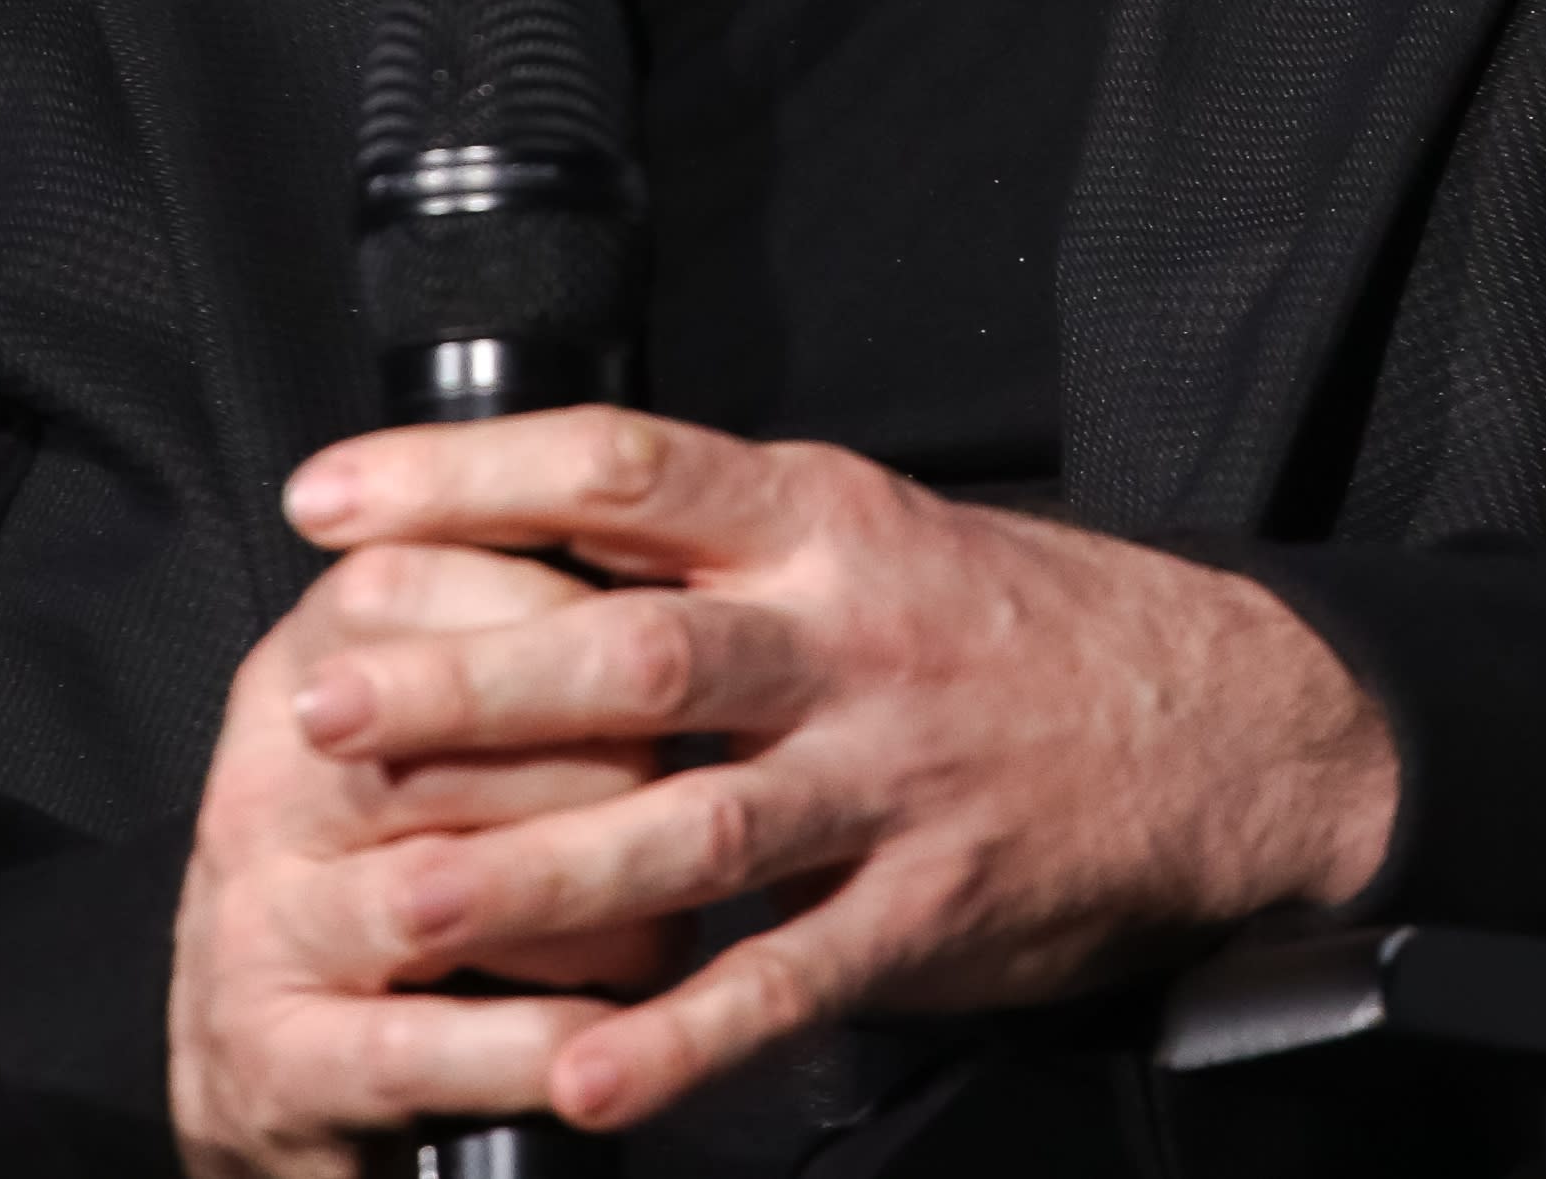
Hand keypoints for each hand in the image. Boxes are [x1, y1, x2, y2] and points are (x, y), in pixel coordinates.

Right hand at [165, 537, 671, 1178]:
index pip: (414, 583)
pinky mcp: (280, 1060)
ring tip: (671, 923)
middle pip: (445, 738)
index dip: (565, 612)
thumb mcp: (436, 711)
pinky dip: (537, 1039)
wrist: (278, 1050)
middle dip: (603, 766)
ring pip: (443, 892)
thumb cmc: (409, 844)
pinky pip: (427, 1044)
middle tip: (695, 790)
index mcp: (306, 660)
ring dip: (586, 913)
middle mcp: (261, 781)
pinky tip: (604, 1038)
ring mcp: (258, 924)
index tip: (670, 634)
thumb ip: (518, 616)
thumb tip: (669, 537)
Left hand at [258, 408, 1398, 1139]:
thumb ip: (710, 543)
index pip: (620, 467)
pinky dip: (685, 1037)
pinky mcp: (929, 907)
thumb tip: (507, 535)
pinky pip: (790, 981)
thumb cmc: (1006, 623)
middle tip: (323, 703)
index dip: (465, 476)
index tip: (330, 496)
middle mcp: (842, 637)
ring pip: (693, 824)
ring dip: (540, 875)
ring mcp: (887, 778)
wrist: (1222, 720)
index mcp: (815, 518)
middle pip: (633, 648)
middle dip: (467, 682)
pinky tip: (586, 1077)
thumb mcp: (865, 530)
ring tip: (403, 911)